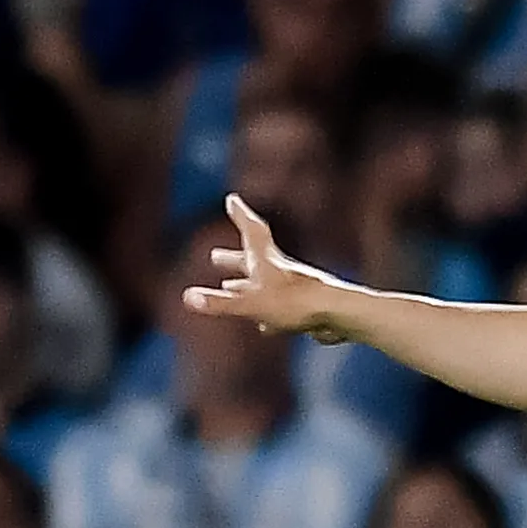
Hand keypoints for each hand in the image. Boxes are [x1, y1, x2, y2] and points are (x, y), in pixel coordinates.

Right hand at [182, 196, 354, 340]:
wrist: (338, 316)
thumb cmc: (296, 304)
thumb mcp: (253, 304)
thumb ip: (221, 303)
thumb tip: (187, 297)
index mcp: (268, 261)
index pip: (251, 231)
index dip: (240, 216)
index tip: (232, 199)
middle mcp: (281, 270)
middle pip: (253, 261)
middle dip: (233, 259)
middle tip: (215, 255)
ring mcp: (295, 290)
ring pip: (266, 285)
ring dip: (247, 285)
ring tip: (230, 288)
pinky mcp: (307, 310)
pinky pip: (282, 310)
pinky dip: (269, 314)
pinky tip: (265, 328)